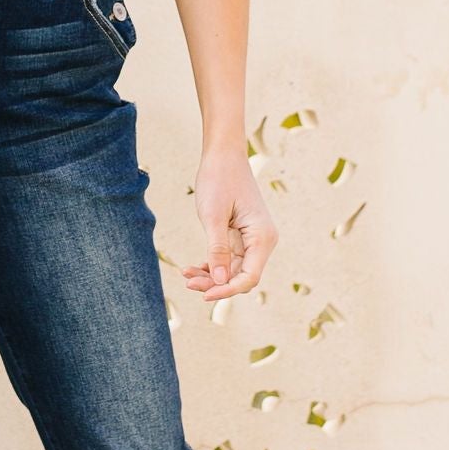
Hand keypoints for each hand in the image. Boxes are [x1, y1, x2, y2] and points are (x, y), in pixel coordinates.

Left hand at [182, 145, 276, 299]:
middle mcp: (262, 241)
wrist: (223, 154)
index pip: (249, 277)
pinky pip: (228, 259)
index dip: (227, 290)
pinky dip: (211, 265)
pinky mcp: (241, 236)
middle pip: (240, 276)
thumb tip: (220, 281)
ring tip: (186, 275)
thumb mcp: (214, 216)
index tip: (204, 294)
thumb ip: (217, 249)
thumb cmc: (219, 179)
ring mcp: (252, 239)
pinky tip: (192, 268)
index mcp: (262, 237)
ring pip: (232, 270)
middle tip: (188, 282)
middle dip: (215, 284)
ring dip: (211, 276)